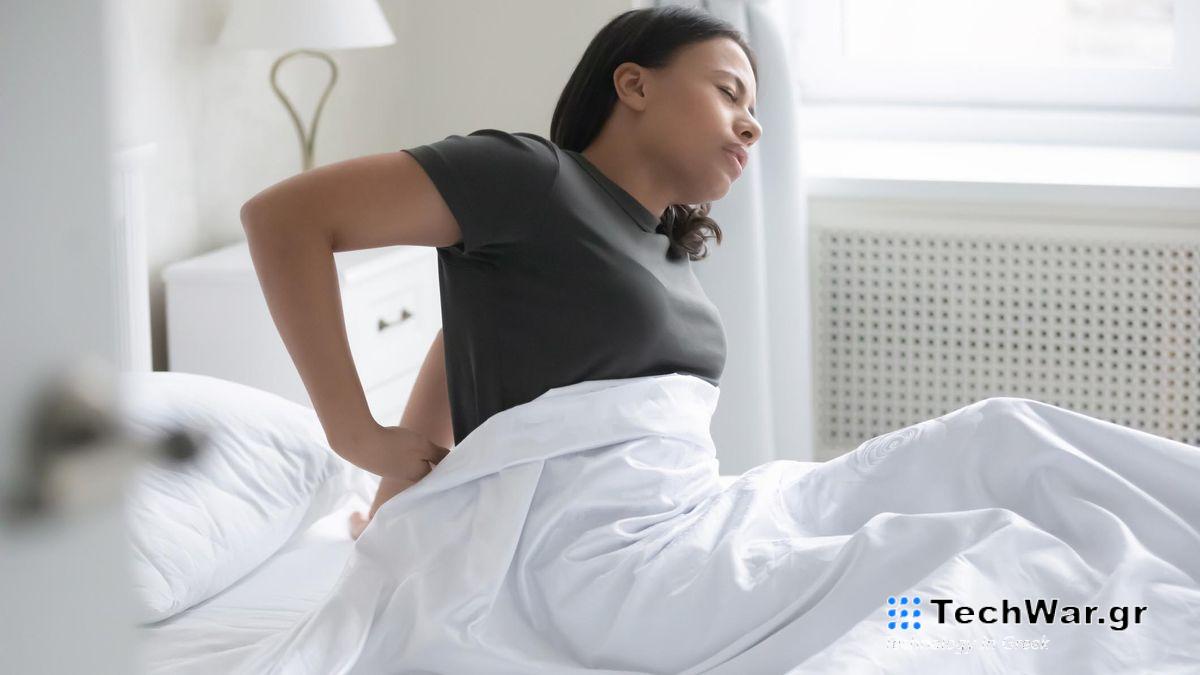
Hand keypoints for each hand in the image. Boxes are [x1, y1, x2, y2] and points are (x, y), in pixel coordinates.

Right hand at [345, 425, 448, 539]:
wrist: (360, 443)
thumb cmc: (395, 444)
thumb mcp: (424, 446)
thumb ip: (439, 454)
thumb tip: (453, 462)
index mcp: (420, 475)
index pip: (437, 476)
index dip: (445, 469)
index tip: (454, 463)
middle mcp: (406, 477)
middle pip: (423, 471)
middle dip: (430, 463)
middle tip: (438, 453)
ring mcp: (391, 471)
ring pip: (409, 465)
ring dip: (414, 458)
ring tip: (418, 447)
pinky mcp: (379, 464)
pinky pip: (396, 460)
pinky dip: (400, 454)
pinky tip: (398, 446)